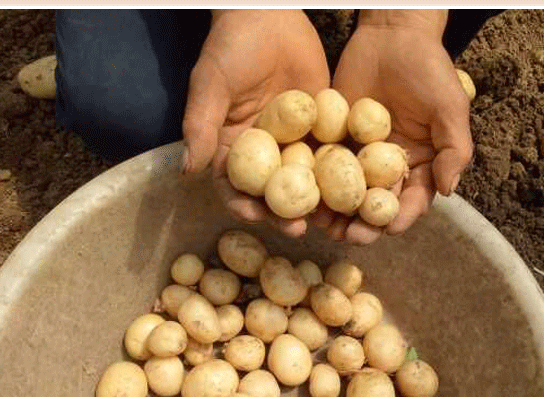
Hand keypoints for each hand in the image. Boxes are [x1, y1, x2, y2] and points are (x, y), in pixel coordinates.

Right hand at [182, 9, 329, 237]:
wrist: (270, 13)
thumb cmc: (231, 47)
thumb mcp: (210, 84)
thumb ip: (200, 125)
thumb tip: (187, 170)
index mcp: (234, 148)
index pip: (234, 186)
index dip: (242, 205)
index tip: (254, 215)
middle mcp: (265, 153)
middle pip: (274, 192)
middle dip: (284, 213)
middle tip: (300, 228)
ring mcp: (295, 143)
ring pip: (306, 181)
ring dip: (317, 202)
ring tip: (330, 218)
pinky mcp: (323, 129)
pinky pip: (332, 155)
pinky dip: (343, 173)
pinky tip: (356, 187)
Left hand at [321, 9, 473, 243]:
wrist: (391, 35)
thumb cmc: (429, 69)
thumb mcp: (450, 107)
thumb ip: (453, 148)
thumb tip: (448, 191)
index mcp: (418, 166)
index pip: (411, 201)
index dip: (400, 218)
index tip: (388, 229)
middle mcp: (386, 168)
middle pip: (374, 206)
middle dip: (362, 225)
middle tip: (348, 236)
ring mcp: (357, 156)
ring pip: (344, 194)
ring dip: (334, 213)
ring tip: (321, 225)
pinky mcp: (332, 141)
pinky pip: (321, 166)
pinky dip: (312, 184)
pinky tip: (302, 194)